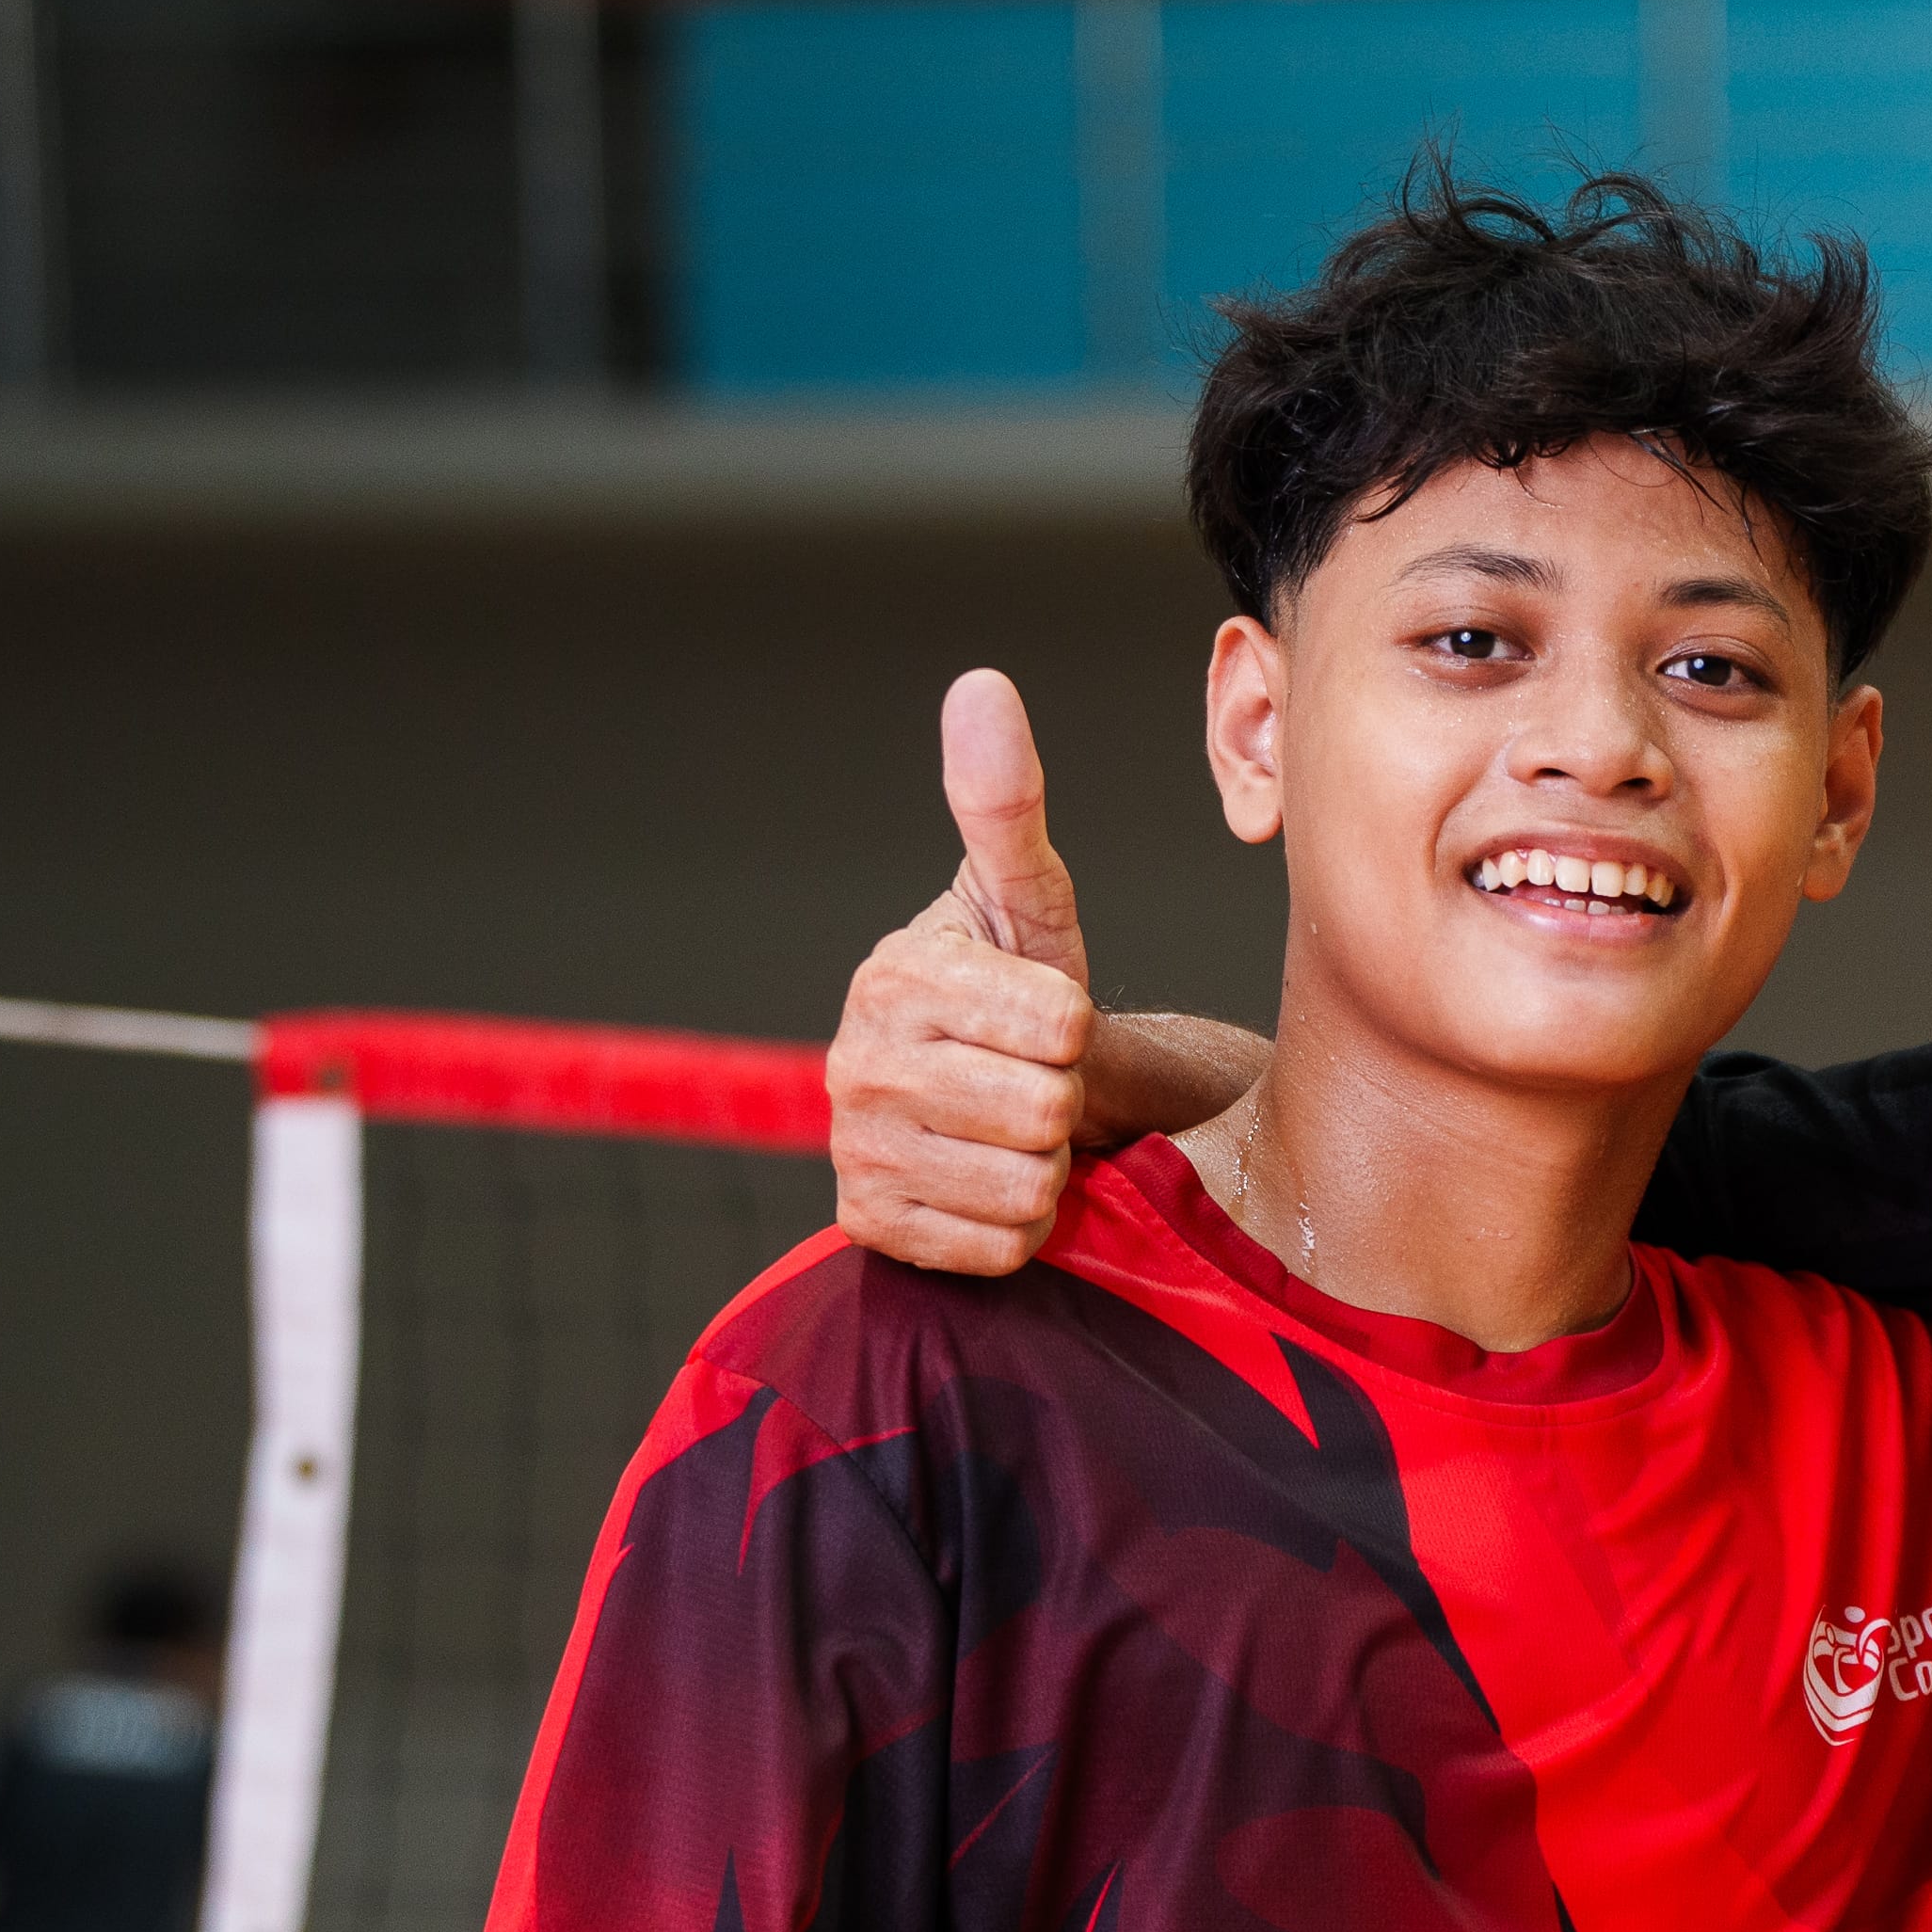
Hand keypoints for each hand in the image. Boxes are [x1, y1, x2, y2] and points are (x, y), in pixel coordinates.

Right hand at [830, 670, 1108, 1276]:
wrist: (993, 1105)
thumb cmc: (1021, 997)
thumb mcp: (1026, 903)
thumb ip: (1004, 805)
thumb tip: (979, 686)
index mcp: (895, 975)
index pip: (1058, 1024)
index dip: (1077, 1028)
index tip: (1048, 1020)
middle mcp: (856, 1062)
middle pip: (1044, 1108)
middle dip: (1063, 1102)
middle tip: (1035, 1085)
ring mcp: (855, 1149)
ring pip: (1025, 1184)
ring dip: (1044, 1166)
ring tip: (1013, 1133)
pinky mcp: (869, 1226)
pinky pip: (998, 1246)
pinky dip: (1018, 1228)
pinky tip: (989, 1184)